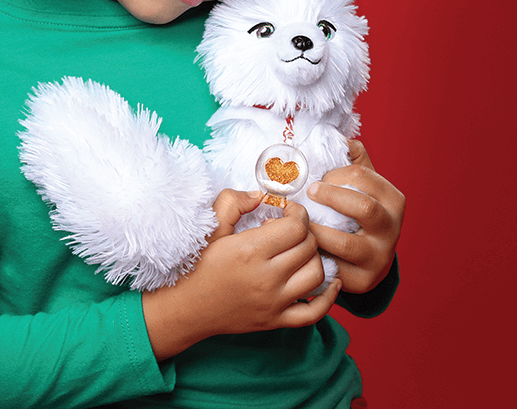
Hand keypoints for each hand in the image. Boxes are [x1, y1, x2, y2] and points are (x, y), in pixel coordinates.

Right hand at [142, 190, 340, 359]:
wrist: (185, 308)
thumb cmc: (196, 265)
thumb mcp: (209, 227)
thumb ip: (232, 202)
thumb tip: (261, 195)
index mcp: (250, 251)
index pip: (296, 227)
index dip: (296, 213)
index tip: (286, 211)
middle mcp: (266, 278)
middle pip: (308, 246)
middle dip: (304, 231)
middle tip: (288, 229)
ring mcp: (274, 303)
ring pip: (317, 274)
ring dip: (313, 256)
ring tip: (297, 251)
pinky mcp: (276, 322)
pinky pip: (315, 313)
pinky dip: (329, 298)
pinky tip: (331, 284)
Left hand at [306, 139, 404, 294]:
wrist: (368, 257)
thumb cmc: (357, 210)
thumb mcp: (362, 183)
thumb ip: (352, 158)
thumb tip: (338, 136)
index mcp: (393, 199)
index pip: (362, 177)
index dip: (334, 174)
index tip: (316, 178)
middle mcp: (392, 228)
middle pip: (363, 208)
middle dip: (330, 197)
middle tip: (308, 192)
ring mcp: (379, 256)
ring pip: (345, 243)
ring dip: (316, 230)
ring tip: (299, 221)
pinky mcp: (362, 280)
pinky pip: (334, 267)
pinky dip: (314, 255)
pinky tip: (301, 245)